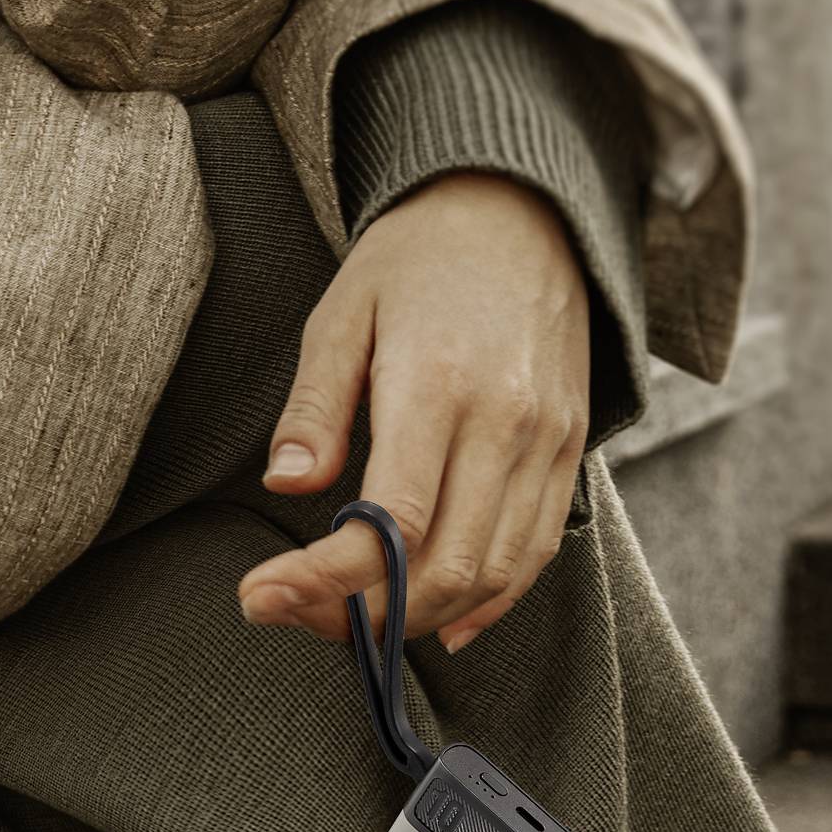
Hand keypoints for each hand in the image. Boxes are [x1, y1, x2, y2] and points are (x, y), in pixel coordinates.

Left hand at [236, 172, 591, 653]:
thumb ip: (315, 405)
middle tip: (297, 615)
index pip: (392, 521)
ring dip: (420, 619)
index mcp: (437, 385)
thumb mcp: (343, 313)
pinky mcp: (569, 451)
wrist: (520, 210)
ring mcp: (547, 442)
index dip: (326, 579)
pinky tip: (435, 621)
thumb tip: (287, 484)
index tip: (262, 597)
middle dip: (365, 614)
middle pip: (446, 567)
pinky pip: (534, 553)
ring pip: (493, 575)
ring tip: (354, 619)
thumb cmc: (416, 261)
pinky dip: (486, 604)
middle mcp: (505, 423)